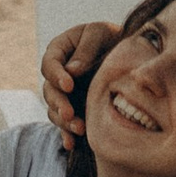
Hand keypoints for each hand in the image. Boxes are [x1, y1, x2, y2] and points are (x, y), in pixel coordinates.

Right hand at [41, 20, 119, 144]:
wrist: (126, 52)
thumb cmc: (110, 36)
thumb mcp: (99, 33)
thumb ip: (86, 49)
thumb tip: (72, 71)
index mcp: (59, 50)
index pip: (50, 64)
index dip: (57, 76)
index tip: (69, 85)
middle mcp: (58, 73)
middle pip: (49, 90)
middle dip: (59, 103)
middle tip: (70, 113)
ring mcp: (64, 93)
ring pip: (54, 109)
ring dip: (64, 121)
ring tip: (79, 129)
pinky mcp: (73, 108)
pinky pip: (64, 123)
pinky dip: (66, 133)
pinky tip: (71, 144)